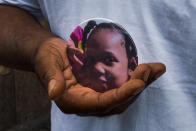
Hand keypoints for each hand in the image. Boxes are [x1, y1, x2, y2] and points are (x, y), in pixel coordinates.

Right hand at [34, 37, 165, 115]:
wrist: (50, 53)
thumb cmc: (47, 57)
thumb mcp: (47, 64)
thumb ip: (52, 79)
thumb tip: (54, 93)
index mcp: (73, 101)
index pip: (101, 104)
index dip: (121, 96)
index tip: (139, 83)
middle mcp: (86, 102)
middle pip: (117, 102)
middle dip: (135, 88)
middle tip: (148, 70)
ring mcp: (95, 94)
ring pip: (122, 96)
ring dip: (140, 84)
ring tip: (155, 69)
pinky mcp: (101, 86)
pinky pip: (121, 86)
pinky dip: (135, 79)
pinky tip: (147, 69)